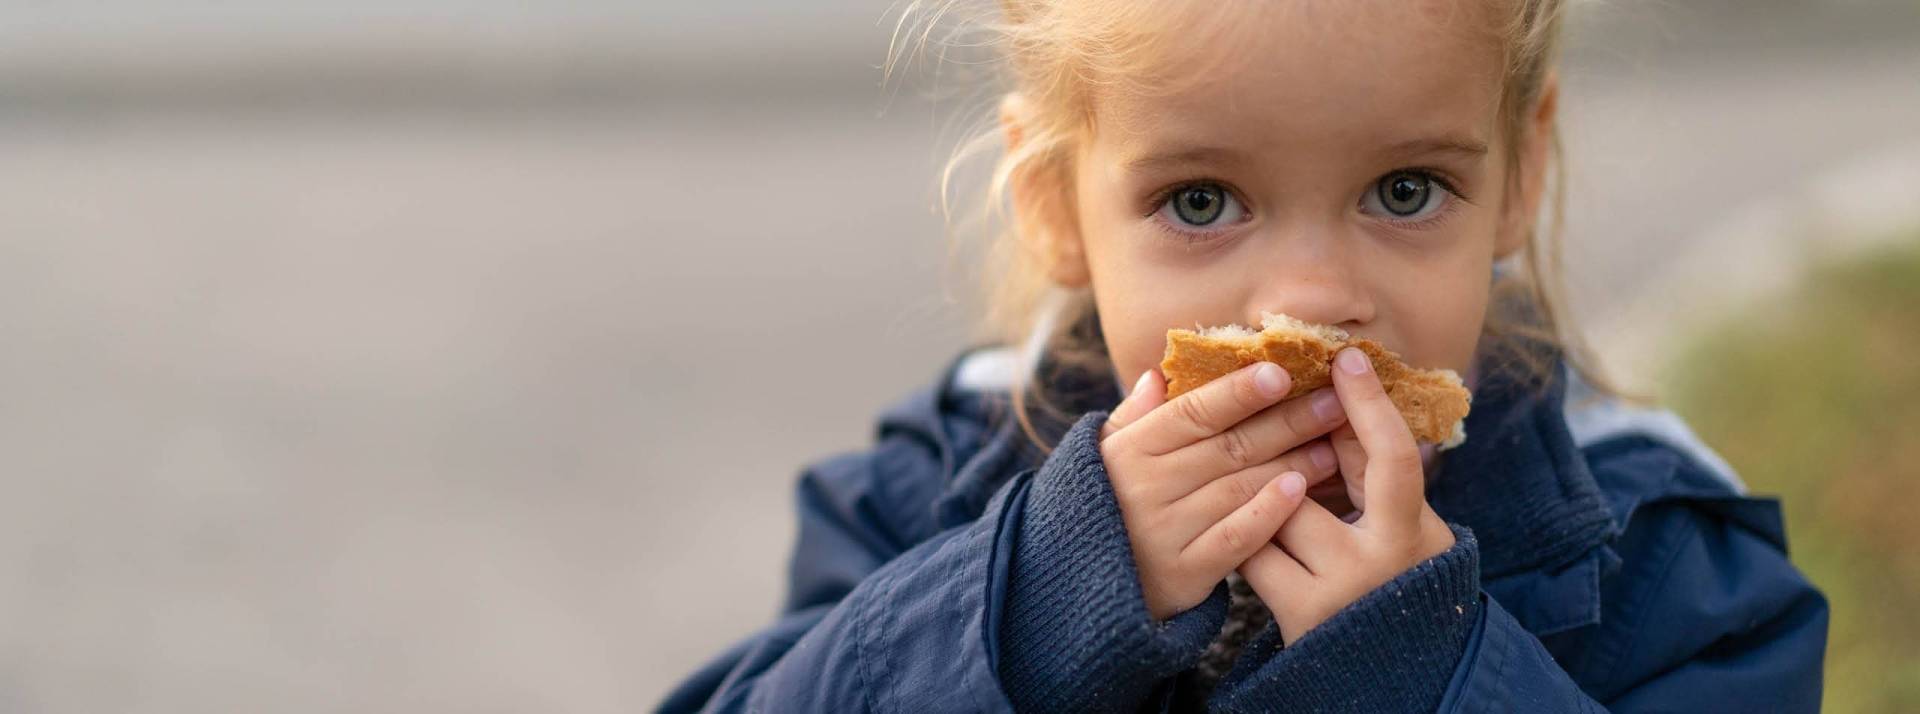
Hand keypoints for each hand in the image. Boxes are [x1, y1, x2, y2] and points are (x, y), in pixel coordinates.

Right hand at [1099, 362, 1347, 620]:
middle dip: (1287, 421)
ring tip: (1332, 444)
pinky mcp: (1183, 573)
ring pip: (1239, 488)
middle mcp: (1146, 487)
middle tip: (1334, 401)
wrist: (1081, 588)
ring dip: (1292, 463)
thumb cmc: (1104, 506)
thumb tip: (1158, 375)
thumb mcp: (1105, 456)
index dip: (1238, 392)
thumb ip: (1133, 417)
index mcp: (1130, 449)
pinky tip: (1300, 490)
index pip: (1192, 412)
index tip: (1281, 372)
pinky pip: (1234, 539)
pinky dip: (1268, 513)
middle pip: (1228, 446)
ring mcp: (1165, 531)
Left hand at [1237, 347, 1457, 644]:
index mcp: (1417, 532)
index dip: (1370, 405)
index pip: (1395, 457)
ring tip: (1263, 510)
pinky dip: (1247, 540)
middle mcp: (1382, 560)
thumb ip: (1368, 472)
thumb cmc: (1388, 581)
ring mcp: (1339, 590)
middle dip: (1288, 466)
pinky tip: (1241, 540)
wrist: (1381, 670)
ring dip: (1261, 505)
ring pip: (1275, 515)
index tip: (1345, 358)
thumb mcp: (1397, 526)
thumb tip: (1332, 400)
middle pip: (1312, 484)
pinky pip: (1253, 553)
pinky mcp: (1300, 614)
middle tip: (1269, 451)